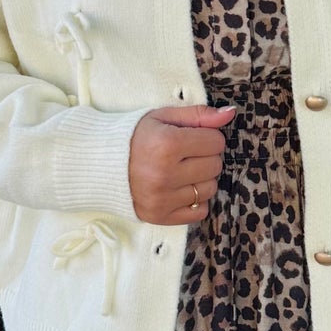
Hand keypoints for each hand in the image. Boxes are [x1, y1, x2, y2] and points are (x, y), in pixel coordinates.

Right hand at [129, 104, 236, 225]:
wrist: (100, 163)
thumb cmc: (135, 136)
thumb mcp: (163, 116)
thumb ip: (199, 115)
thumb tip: (230, 114)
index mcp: (167, 144)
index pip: (216, 142)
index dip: (206, 137)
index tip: (190, 137)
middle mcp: (165, 174)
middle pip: (215, 166)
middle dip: (204, 157)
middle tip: (184, 153)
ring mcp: (163, 198)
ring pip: (210, 189)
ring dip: (200, 178)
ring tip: (180, 170)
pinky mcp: (160, 216)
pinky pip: (199, 211)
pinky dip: (194, 200)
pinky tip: (178, 188)